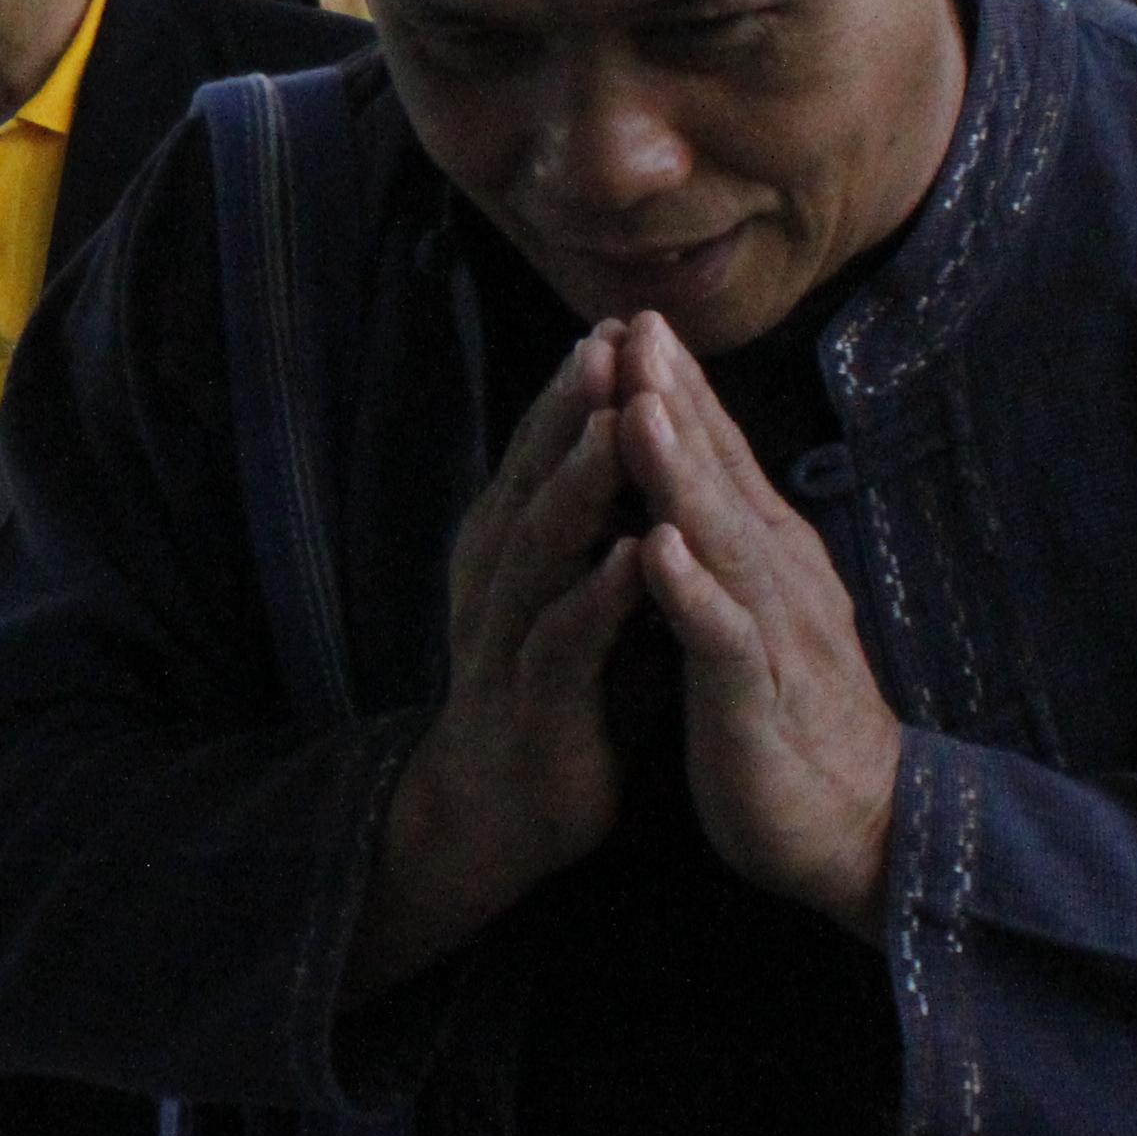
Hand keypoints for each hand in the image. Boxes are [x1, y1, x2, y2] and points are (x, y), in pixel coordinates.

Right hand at [351, 327, 641, 995]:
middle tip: (610, 341)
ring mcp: (508, 642)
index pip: (541, 453)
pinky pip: (564, 643)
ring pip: (541, 549)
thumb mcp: (567, 592)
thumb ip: (594, 526)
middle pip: (534, 480)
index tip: (621, 322)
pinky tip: (634, 561)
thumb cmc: (551, 693)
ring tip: (620, 426)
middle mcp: (497, 581)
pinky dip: (597, 598)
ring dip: (580, 486)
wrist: (496, 813)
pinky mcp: (534, 705)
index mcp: (507, 550)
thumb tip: (640, 442)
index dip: (576, 390)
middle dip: (572, 410)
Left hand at [609, 315, 902, 937]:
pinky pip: (723, 637)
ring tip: (640, 409)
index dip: (678, 389)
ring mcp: (773, 633)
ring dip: (681, 473)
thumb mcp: (748, 612)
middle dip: (675, 399)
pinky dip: (693, 591)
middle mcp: (778, 577)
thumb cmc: (788, 716)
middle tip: (633, 325)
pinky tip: (659, 550)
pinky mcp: (758, 698)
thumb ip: (722, 545)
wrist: (861, 827)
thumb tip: (682, 479)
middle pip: (720, 475)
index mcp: (767, 555)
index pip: (718, 457)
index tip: (633, 319)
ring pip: (722, 538)